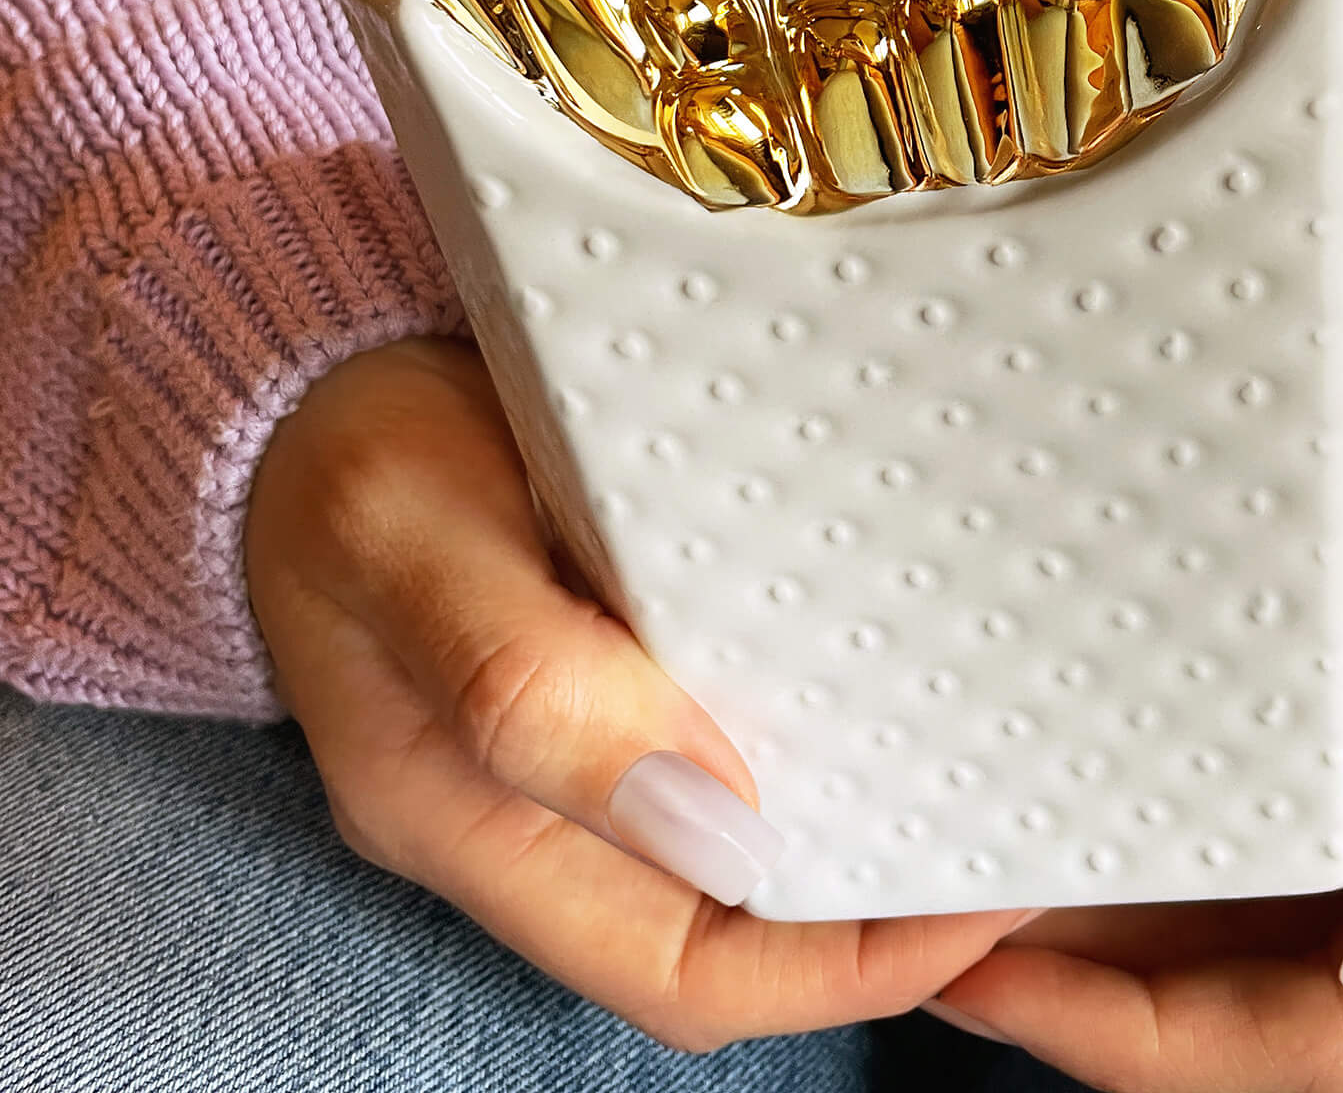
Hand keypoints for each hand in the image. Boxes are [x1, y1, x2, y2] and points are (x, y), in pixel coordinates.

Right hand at [246, 337, 1033, 1049]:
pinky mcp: (603, 672)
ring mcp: (567, 751)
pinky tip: (892, 678)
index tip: (978, 893)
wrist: (317, 379)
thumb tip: (714, 816)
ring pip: (737, 853)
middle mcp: (531, 813)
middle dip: (882, 916)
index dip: (843, 964)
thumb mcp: (412, 540)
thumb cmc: (350, 453)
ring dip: (859, 833)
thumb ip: (531, 682)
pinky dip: (816, 739)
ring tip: (983, 767)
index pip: (686, 967)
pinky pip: (725, 748)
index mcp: (470, 817)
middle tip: (1020, 835)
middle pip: (731, 936)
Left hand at [930, 355, 1342, 1089]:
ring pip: (1307, 958)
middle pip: (1304, 1013)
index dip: (1163, 1033)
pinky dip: (1217, 873)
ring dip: (1149, 942)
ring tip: (984, 879)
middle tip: (939, 926)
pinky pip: (1337, 883)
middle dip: (1115, 998)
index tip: (1002, 980)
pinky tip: (1115, 821)